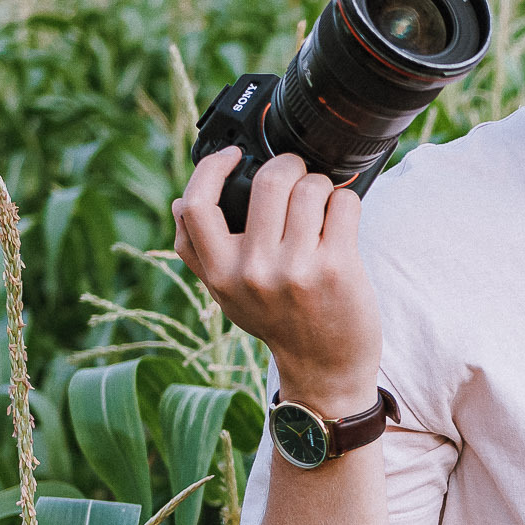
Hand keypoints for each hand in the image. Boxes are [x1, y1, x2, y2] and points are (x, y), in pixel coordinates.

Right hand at [172, 146, 383, 410]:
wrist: (324, 369)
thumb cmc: (278, 322)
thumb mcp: (226, 295)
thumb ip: (200, 253)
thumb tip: (178, 202)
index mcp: (220, 274)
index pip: (195, 206)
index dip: (211, 168)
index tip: (233, 155)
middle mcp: (253, 272)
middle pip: (267, 183)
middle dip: (288, 164)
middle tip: (297, 170)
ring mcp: (296, 270)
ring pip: (309, 188)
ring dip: (320, 184)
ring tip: (323, 200)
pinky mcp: (337, 268)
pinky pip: (343, 204)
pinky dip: (346, 200)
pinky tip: (341, 215)